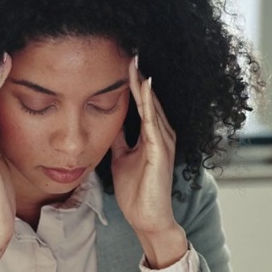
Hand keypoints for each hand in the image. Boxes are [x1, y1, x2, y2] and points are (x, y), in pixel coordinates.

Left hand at [111, 57, 188, 268]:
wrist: (147, 219)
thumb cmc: (136, 192)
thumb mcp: (121, 158)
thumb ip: (119, 140)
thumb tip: (107, 122)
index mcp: (152, 135)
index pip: (142, 102)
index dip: (133, 83)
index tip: (123, 62)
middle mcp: (162, 135)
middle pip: (150, 99)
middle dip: (139, 76)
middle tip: (130, 51)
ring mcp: (163, 143)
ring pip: (152, 106)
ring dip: (144, 84)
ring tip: (135, 62)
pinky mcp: (160, 152)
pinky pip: (153, 122)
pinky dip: (148, 104)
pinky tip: (143, 87)